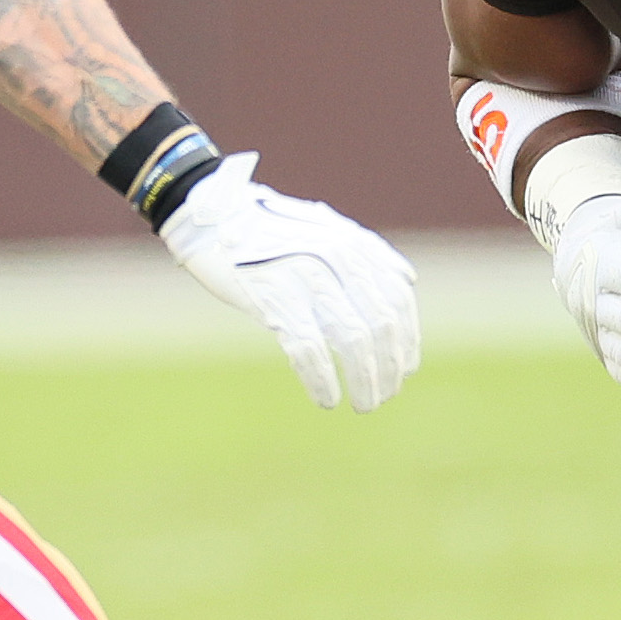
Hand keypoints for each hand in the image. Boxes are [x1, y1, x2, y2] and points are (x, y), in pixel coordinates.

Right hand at [159, 154, 418, 411]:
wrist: (211, 215)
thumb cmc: (270, 229)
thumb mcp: (326, 228)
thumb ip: (368, 252)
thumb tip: (408, 281)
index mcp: (353, 245)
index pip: (398, 300)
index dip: (407, 342)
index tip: (402, 371)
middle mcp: (337, 259)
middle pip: (381, 325)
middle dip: (388, 369)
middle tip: (384, 396)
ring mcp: (305, 277)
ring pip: (353, 341)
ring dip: (365, 381)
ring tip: (364, 403)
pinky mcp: (274, 298)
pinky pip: (309, 350)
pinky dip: (323, 381)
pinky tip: (327, 400)